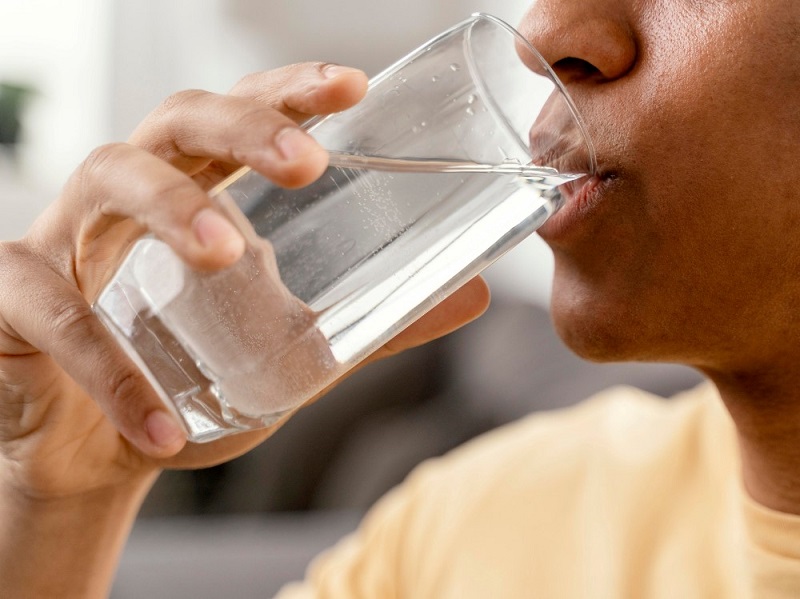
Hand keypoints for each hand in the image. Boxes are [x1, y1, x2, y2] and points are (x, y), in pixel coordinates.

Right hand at [0, 63, 489, 500]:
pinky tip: (165, 428)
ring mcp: (66, 239)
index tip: (351, 85)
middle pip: (177, 120)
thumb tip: (474, 295)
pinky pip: (54, 314)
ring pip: (106, 178)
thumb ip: (375, 323)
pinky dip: (111, 371)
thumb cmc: (195, 379)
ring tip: (229, 256)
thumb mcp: (295, 351)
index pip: (243, 117)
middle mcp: (133, 196)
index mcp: (200, 192)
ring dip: (172, 210)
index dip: (288, 91)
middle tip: (306, 161)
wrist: (101, 454)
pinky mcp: (13, 299)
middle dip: (242, 126)